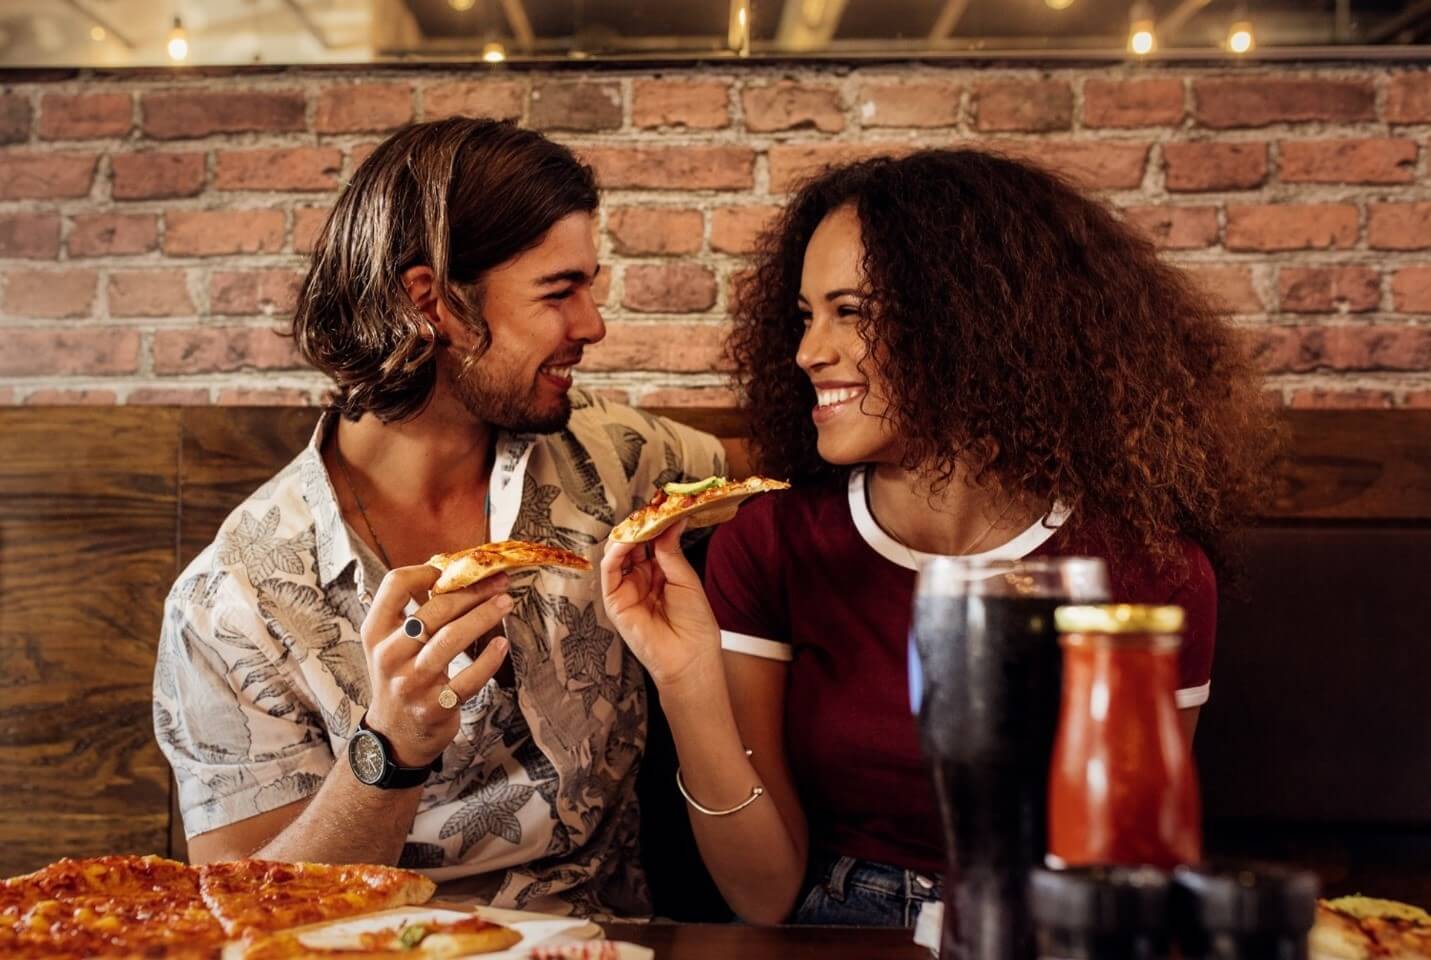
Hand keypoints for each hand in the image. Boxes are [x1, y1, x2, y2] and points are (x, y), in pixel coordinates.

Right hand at [359, 566, 511, 766]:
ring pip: (452, 639)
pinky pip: (468, 679)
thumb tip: (449, 571)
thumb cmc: (400, 677)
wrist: (395, 735)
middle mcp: (389, 655)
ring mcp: (411, 683)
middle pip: (434, 611)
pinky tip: (501, 644)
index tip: (453, 569)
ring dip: (484, 616)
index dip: (426, 571)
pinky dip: (488, 659)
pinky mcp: (435, 707)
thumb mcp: (391, 644)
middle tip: (499, 582)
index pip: (394, 586)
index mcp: (376, 632)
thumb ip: (411, 612)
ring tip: (506, 603)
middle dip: (472, 592)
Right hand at [600, 521, 721, 694]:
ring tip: (639, 523)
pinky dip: (614, 553)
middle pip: (633, 544)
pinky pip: (609, 571)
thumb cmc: (695, 624)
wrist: (690, 657)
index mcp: (662, 572)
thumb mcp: (685, 579)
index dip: (656, 524)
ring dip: (626, 535)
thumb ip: (670, 551)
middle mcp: (642, 577)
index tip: (664, 506)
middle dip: (640, 526)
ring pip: (618, 553)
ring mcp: (627, 588)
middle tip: (651, 510)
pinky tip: (626, 541)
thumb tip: (671, 521)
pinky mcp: (615, 601)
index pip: (652, 540)